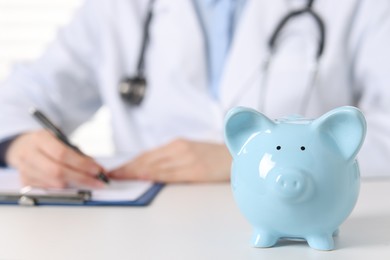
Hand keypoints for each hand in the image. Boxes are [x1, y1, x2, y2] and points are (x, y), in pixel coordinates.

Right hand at [5, 130, 105, 187]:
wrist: (22, 146)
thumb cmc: (46, 142)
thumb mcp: (60, 139)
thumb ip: (77, 152)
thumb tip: (97, 169)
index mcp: (40, 138)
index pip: (62, 154)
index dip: (82, 164)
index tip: (98, 170)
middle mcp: (29, 154)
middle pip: (58, 171)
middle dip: (82, 178)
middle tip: (98, 182)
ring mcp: (25, 169)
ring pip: (54, 183)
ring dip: (75, 185)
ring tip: (90, 182)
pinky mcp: (25, 182)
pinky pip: (49, 189)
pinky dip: (64, 188)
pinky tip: (73, 184)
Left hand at [108, 139, 231, 182]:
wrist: (238, 156)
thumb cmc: (214, 157)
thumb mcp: (191, 152)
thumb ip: (172, 159)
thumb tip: (150, 169)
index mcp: (178, 144)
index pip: (147, 155)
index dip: (130, 163)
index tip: (116, 170)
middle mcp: (180, 148)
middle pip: (148, 159)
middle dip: (127, 168)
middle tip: (111, 175)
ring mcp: (187, 158)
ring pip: (156, 166)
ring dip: (135, 172)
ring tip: (120, 178)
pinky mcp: (196, 170)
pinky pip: (171, 174)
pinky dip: (155, 175)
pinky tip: (144, 177)